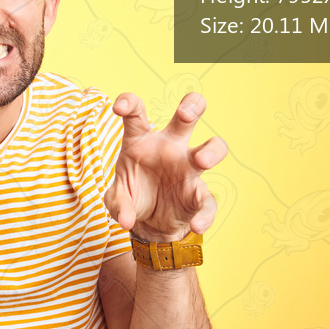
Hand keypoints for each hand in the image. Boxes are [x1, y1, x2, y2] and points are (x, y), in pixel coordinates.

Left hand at [104, 92, 227, 241]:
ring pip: (212, 148)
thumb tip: (125, 220)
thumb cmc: (133, 197)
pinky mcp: (198, 194)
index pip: (137, 114)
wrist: (150, 225)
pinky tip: (196, 224)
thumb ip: (117, 205)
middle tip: (186, 114)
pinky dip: (204, 215)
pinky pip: (207, 201)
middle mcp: (169, 148)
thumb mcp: (117, 200)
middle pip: (186, 118)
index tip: (119, 108)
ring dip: (211, 150)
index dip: (129, 103)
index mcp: (142, 141)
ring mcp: (188, 169)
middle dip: (191, 107)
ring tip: (202, 160)